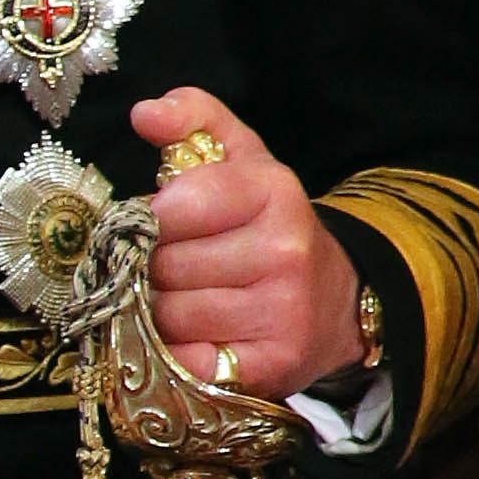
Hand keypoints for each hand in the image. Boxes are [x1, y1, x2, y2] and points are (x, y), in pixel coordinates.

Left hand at [129, 90, 368, 399]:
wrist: (333, 301)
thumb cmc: (267, 227)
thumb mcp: (241, 160)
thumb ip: (194, 119)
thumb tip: (144, 112)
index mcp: (273, 191)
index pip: (175, 206)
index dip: (155, 220)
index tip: (165, 224)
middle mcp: (284, 251)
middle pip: (163, 265)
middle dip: (154, 267)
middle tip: (176, 268)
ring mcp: (282, 312)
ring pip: (168, 314)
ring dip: (161, 312)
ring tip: (188, 300)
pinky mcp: (271, 366)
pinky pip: (185, 360)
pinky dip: (177, 352)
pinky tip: (197, 337)